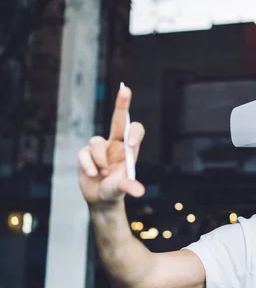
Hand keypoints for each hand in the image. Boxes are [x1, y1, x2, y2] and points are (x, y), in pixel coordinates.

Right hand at [78, 85, 145, 204]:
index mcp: (128, 148)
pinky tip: (93, 175)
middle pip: (118, 119)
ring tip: (103, 174)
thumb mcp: (122, 189)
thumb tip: (139, 192)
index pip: (134, 131)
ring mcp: (99, 146)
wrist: (100, 198)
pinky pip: (84, 153)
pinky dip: (88, 165)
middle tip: (126, 88)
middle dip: (122, 104)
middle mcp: (115, 143)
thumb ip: (129, 187)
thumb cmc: (116, 190)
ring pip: (96, 142)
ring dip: (99, 160)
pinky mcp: (85, 152)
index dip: (133, 134)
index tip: (130, 146)